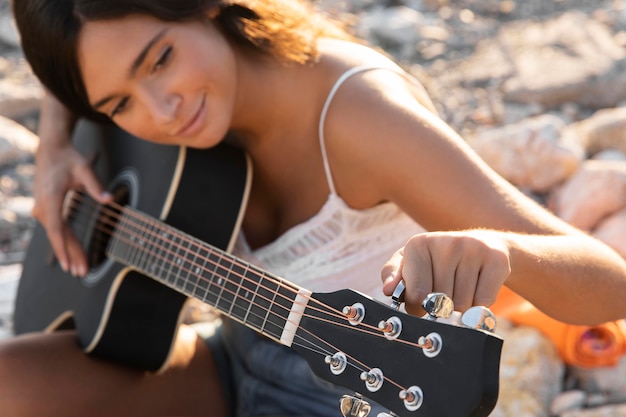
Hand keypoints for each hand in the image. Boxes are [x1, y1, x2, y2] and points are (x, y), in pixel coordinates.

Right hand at [32, 141, 111, 276]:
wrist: (51, 149)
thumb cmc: (69, 158)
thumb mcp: (85, 169)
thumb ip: (97, 186)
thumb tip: (111, 201)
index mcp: (51, 198)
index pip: (57, 229)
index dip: (64, 249)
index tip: (69, 264)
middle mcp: (42, 206)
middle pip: (58, 236)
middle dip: (71, 255)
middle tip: (82, 273)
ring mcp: (41, 208)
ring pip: (58, 234)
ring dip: (69, 251)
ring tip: (80, 268)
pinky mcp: (45, 209)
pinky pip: (57, 228)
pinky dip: (66, 241)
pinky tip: (74, 253)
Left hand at [381, 230, 511, 315]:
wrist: (482, 245)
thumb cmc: (437, 261)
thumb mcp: (409, 263)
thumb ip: (393, 276)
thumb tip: (388, 290)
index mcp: (417, 244)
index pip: (415, 294)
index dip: (417, 306)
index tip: (421, 299)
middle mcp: (445, 242)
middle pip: (440, 302)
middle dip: (441, 306)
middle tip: (444, 290)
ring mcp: (472, 248)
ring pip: (462, 304)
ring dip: (460, 306)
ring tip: (461, 286)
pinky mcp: (496, 258)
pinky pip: (484, 302)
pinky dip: (480, 304)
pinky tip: (477, 286)